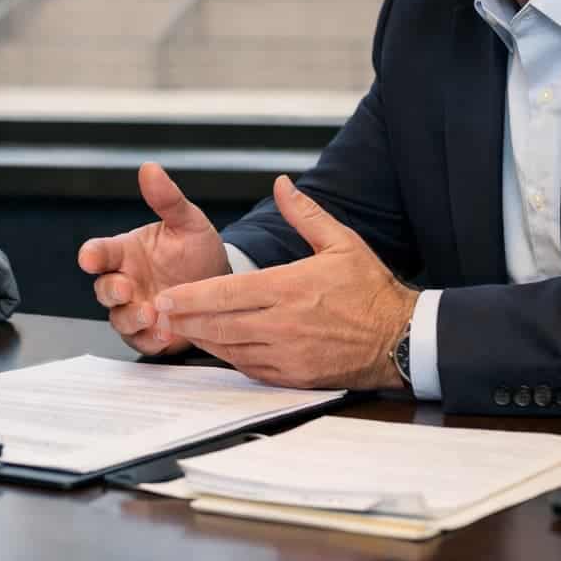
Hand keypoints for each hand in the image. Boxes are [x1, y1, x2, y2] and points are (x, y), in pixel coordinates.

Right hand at [77, 162, 230, 355]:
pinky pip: (141, 340)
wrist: (224, 285)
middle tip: (126, 288)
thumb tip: (149, 168)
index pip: (99, 252)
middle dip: (110, 289)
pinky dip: (150, 338)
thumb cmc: (199, 252)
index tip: (89, 258)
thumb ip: (167, 199)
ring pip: (118, 318)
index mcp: (127, 253)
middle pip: (103, 288)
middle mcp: (126, 281)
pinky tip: (166, 334)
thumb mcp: (188, 222)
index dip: (91, 255)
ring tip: (151, 313)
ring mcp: (135, 309)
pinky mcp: (150, 334)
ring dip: (131, 317)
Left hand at [154, 175, 418, 388]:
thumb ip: (305, 214)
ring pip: (230, 348)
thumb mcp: (341, 241)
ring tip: (180, 328)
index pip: (228, 292)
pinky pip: (250, 368)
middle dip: (186, 318)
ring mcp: (288, 354)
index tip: (168, 295)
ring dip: (203, 338)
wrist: (400, 339)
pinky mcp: (294, 376)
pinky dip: (229, 357)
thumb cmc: (371, 290)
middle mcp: (284, 324)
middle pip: (220, 323)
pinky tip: (217, 346)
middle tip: (159, 313)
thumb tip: (282, 184)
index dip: (192, 296)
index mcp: (290, 288)